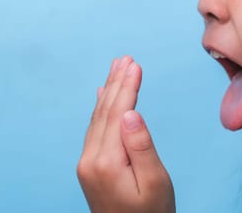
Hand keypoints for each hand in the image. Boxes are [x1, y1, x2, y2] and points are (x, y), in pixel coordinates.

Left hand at [77, 56, 174, 212]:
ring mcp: (87, 163)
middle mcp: (90, 159)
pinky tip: (103, 96)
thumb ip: (141, 146)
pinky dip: (101, 108)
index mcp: (106, 161)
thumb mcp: (154, 183)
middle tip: (125, 58)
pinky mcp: (90, 166)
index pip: (117, 114)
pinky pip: (94, 129)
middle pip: (105, 111)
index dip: (127, 87)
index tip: (134, 64)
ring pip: (98, 117)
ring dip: (109, 91)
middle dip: (117, 83)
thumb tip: (130, 112)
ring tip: (118, 68)